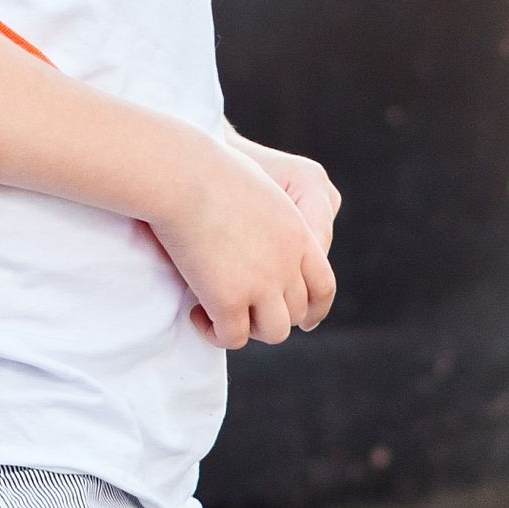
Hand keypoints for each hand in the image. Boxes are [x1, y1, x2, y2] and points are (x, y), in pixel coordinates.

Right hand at [147, 132, 336, 347]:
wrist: (184, 176)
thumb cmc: (211, 170)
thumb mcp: (260, 186)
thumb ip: (269, 216)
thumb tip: (254, 238)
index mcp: (299, 235)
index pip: (323, 285)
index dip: (315, 308)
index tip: (304, 320)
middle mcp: (288, 263)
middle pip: (296, 312)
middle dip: (271, 315)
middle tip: (241, 308)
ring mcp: (262, 284)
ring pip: (273, 332)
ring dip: (249, 328)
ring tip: (221, 313)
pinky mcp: (229, 300)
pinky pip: (232, 337)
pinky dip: (215, 332)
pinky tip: (197, 313)